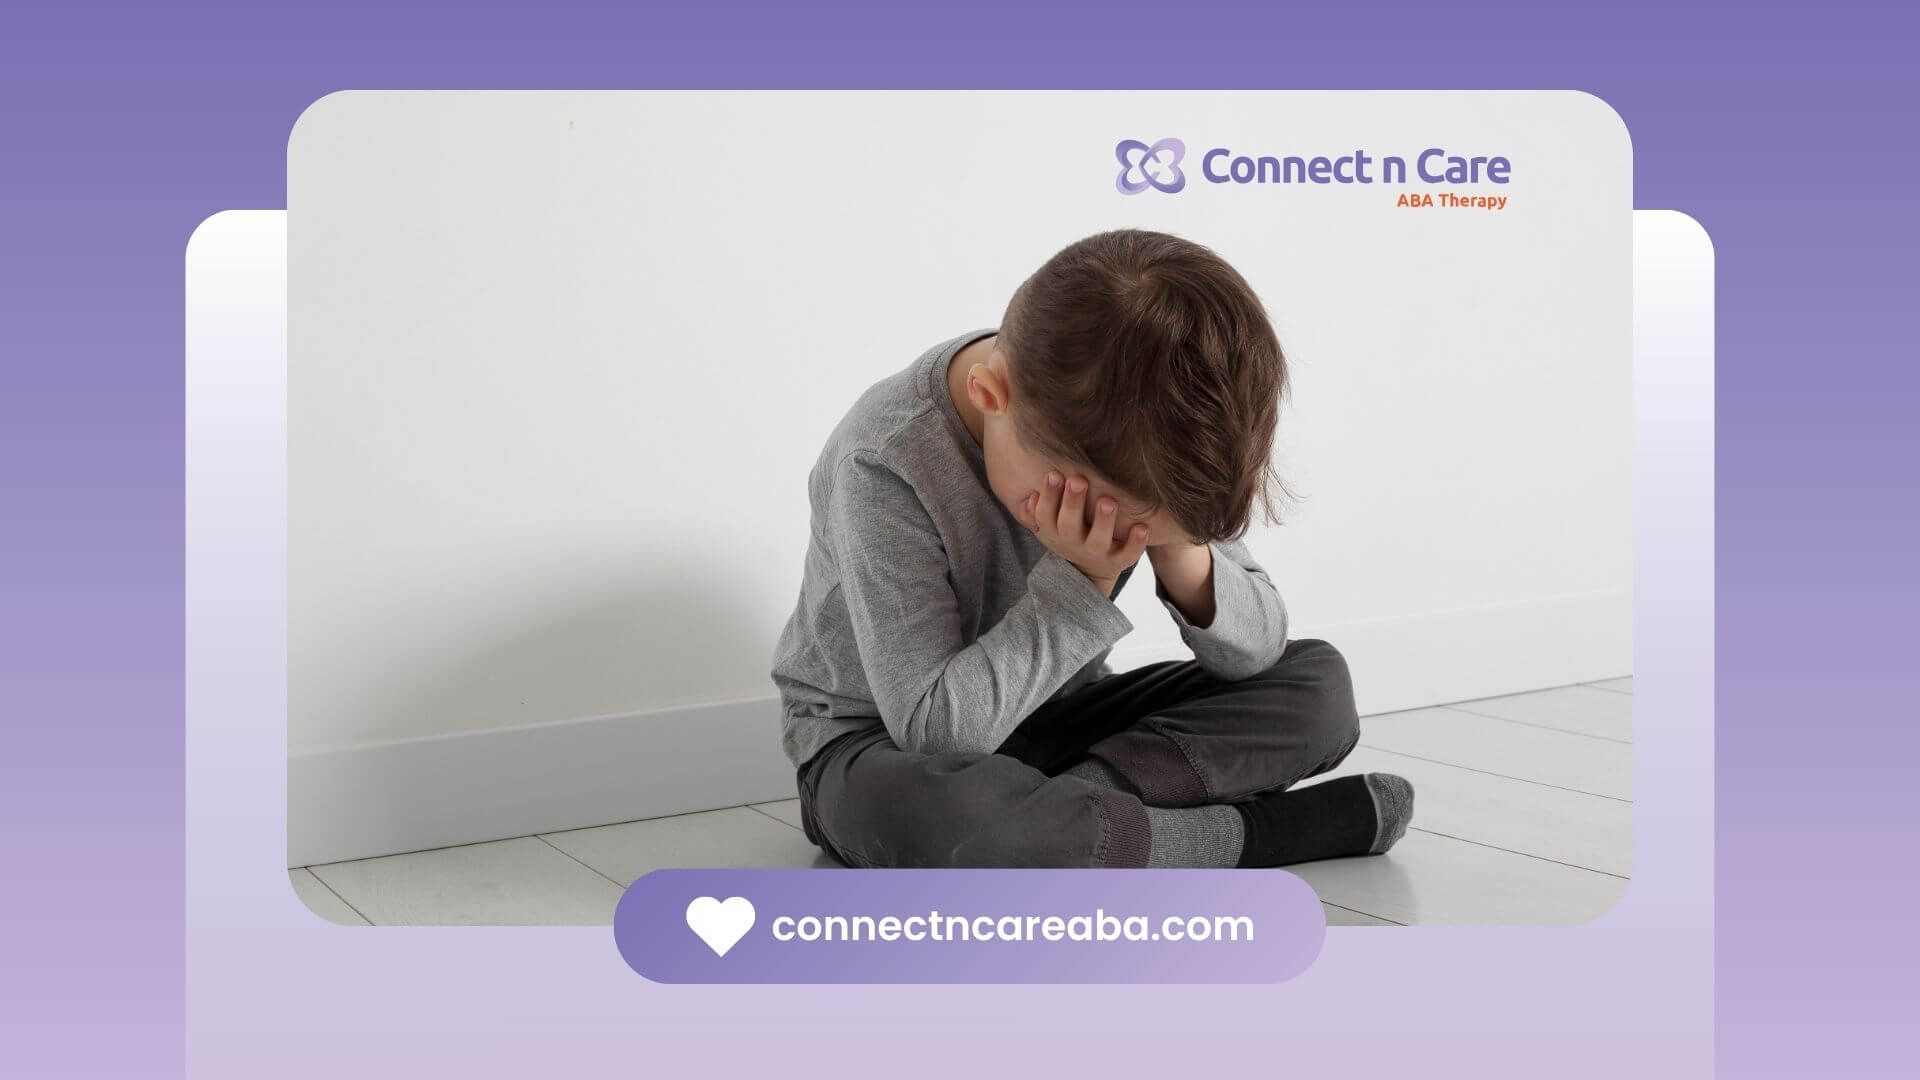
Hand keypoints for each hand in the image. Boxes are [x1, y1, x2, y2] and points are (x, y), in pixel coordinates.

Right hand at [1014, 470, 1150, 596]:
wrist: (1086, 573)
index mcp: (1053, 531)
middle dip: (1073, 503)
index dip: (1049, 495)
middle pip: (1069, 525)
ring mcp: (1095, 553)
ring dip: (1103, 521)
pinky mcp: (1117, 561)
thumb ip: (1037, 509)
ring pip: (1097, 541)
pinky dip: (1135, 544)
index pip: (1045, 514)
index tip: (1055, 473)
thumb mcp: (1047, 524)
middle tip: (1078, 480)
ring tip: (1109, 502)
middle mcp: (1072, 543)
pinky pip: (1126, 556)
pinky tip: (1143, 527)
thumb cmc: (1067, 533)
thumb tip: (1030, 495)